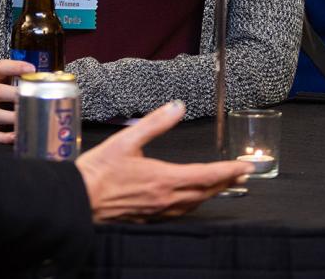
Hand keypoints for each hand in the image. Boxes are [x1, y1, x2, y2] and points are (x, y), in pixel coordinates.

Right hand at [0, 59, 34, 143]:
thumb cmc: (9, 89)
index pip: (0, 67)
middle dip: (13, 95)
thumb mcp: (14, 79)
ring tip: (25, 119)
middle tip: (30, 98)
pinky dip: (3, 137)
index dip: (14, 67)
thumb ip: (29, 77)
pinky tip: (16, 136)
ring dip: (9, 117)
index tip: (32, 69)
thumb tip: (57, 76)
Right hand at [76, 101, 251, 221]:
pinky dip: (194, 202)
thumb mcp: (126, 139)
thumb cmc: (98, 171)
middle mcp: (166, 198)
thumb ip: (155, 123)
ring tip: (224, 184)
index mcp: (164, 178)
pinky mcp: (149, 217)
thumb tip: (177, 107)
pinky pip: (180, 212)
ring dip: (212, 193)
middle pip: (205, 192)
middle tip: (243, 174)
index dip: (229, 170)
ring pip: (195, 204)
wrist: (78, 200)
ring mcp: (158, 211)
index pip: (207, 175)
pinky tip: (192, 198)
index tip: (246, 166)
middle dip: (227, 182)